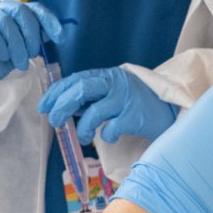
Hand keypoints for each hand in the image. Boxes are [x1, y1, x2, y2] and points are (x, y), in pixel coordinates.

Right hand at [0, 0, 60, 96]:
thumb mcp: (17, 53)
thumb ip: (31, 41)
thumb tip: (49, 34)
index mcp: (11, 12)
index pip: (34, 8)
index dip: (49, 21)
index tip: (60, 38)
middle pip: (21, 11)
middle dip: (31, 35)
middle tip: (33, 55)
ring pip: (5, 21)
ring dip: (16, 45)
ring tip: (18, 62)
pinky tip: (1, 56)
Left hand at [37, 67, 178, 143]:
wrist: (169, 113)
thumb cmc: (136, 105)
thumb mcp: (113, 95)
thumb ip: (92, 98)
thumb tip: (64, 108)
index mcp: (108, 75)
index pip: (76, 79)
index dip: (56, 92)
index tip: (43, 106)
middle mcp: (116, 83)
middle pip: (81, 89)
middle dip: (62, 106)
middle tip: (54, 121)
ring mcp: (126, 98)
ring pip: (94, 113)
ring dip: (84, 129)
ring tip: (85, 137)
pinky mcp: (135, 116)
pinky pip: (111, 129)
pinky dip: (107, 136)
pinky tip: (111, 137)